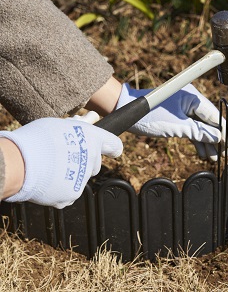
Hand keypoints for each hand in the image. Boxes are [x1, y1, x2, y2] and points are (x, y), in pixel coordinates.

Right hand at [0, 117, 122, 208]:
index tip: (112, 151)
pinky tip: (47, 182)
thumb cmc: (35, 139)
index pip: (114, 144)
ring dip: (69, 175)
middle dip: (85, 163)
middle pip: (96, 164)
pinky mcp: (73, 194)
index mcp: (92, 138)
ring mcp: (83, 177)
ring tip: (49, 169)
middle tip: (64, 159)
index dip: (112, 148)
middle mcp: (92, 158)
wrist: (20, 161)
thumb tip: (75, 137)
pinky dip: (59, 190)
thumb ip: (73, 134)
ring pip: (80, 178)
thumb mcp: (58, 126)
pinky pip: (69, 193)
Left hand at [116, 83, 227, 160]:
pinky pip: (192, 128)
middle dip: (216, 139)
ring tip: (213, 158)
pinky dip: (196, 140)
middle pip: (209, 122)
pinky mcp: (178, 116)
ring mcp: (185, 108)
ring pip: (201, 127)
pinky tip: (202, 152)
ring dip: (207, 142)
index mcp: (193, 97)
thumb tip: (218, 138)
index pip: (214, 115)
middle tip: (223, 155)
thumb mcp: (177, 127)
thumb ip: (198, 132)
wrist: (127, 110)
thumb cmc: (150, 115)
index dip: (223, 131)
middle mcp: (191, 101)